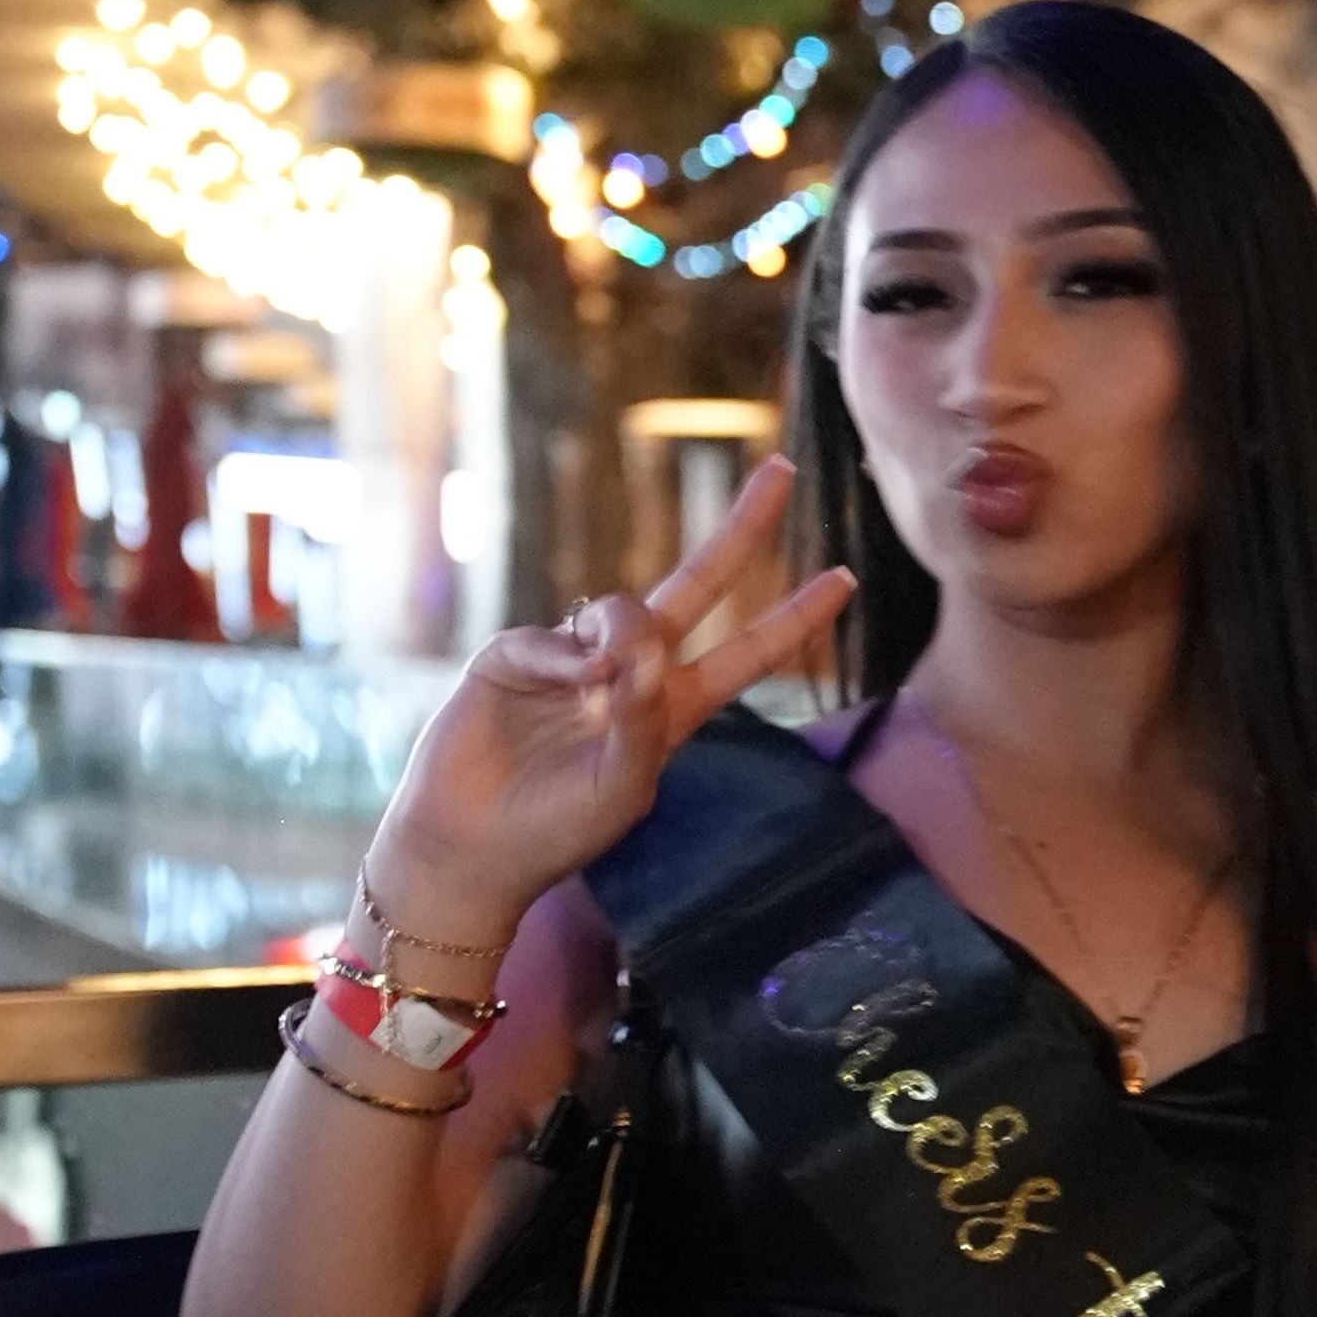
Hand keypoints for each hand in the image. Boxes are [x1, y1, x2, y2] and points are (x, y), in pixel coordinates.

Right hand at [361, 458, 854, 953]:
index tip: (844, 578)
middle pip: (698, 585)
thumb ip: (645, 720)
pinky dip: (560, 662)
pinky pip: (551, 638)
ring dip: (625, 637)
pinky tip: (561, 688)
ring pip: (622, 610)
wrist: (471, 845)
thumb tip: (646, 646)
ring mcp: (574, 657)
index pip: (746, 654)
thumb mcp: (622, 789)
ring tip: (603, 686)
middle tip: (784, 470)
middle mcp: (631, 672)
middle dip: (741, 531)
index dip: (793, 618)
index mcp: (672, 709)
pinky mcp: (516, 654)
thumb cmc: (557, 831)